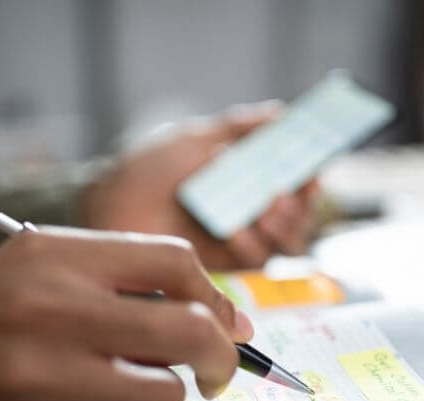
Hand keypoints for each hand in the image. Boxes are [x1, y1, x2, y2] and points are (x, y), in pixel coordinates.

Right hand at [0, 228, 252, 400]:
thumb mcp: (40, 276)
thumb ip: (125, 287)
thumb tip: (223, 315)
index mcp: (55, 253)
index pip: (172, 259)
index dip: (214, 293)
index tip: (225, 319)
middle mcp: (52, 303)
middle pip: (189, 324)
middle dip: (223, 354)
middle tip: (218, 368)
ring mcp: (44, 368)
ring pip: (167, 388)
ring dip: (171, 394)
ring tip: (143, 388)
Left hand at [80, 101, 319, 269]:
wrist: (111, 205)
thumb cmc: (148, 170)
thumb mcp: (195, 139)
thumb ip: (238, 126)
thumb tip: (281, 112)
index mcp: (241, 179)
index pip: (290, 180)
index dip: (307, 177)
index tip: (312, 170)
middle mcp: (244, 210)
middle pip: (295, 214)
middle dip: (299, 203)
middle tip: (287, 191)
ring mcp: (234, 239)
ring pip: (283, 240)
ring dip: (284, 222)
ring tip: (267, 206)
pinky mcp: (221, 265)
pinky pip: (255, 259)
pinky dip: (253, 243)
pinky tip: (236, 229)